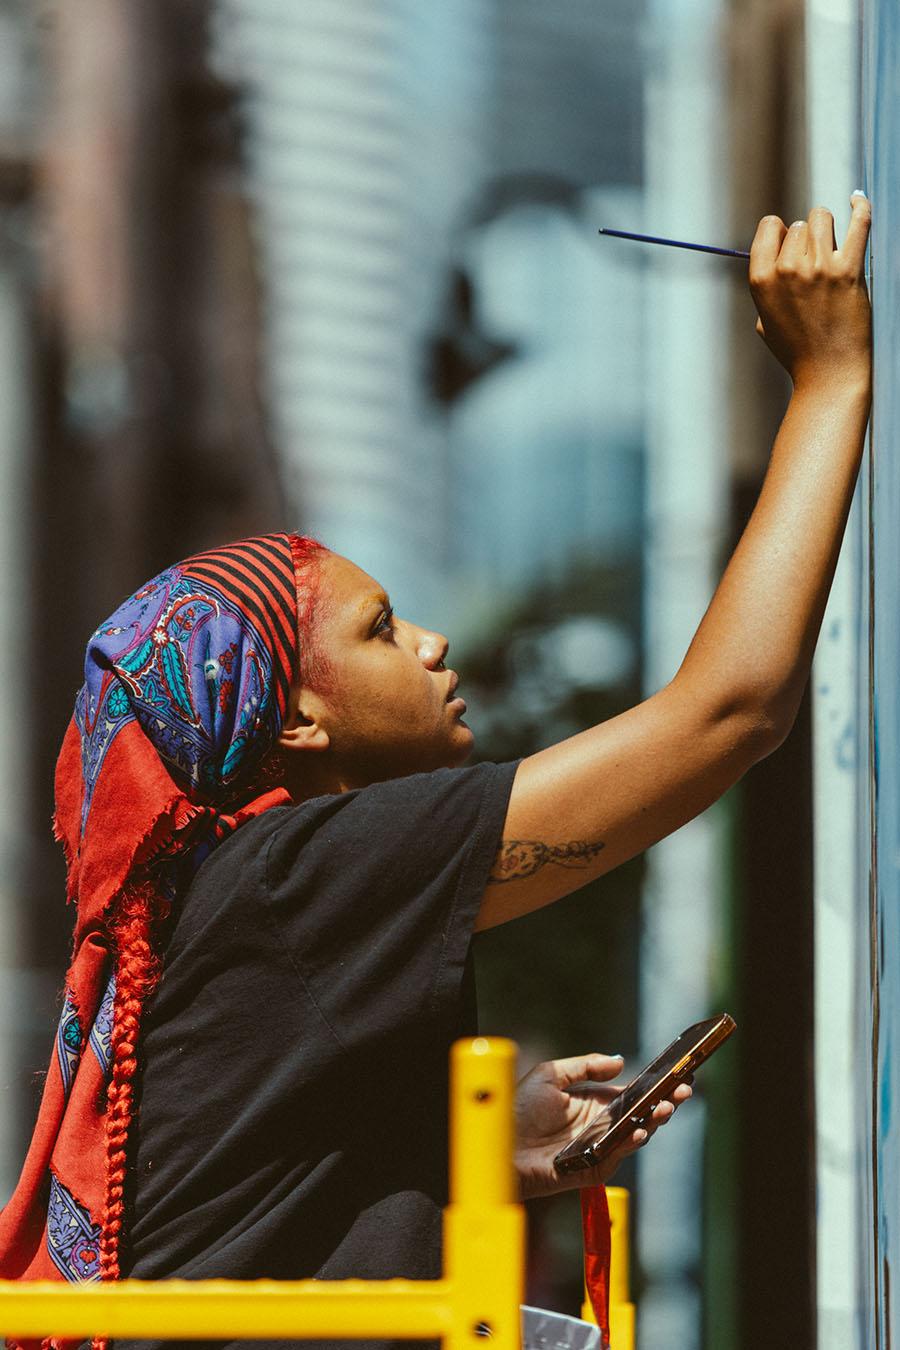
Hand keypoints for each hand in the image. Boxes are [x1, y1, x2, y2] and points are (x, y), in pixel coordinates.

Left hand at [514, 1052, 691, 1199]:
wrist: (502, 1145)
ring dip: (655, 1121)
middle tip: (683, 1090)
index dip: (654, 1085)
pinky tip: (640, 1131)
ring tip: (667, 1107)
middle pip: (641, 1114)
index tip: (676, 1074)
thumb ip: (585, 1066)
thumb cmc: (520, 1109)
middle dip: (665, 1101)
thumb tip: (620, 1062)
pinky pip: (619, 1155)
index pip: (632, 1093)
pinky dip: (632, 1143)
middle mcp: (601, 1125)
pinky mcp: (595, 1168)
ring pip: (637, 1133)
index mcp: (593, 1102)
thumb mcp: (552, 1076)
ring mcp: (600, 1147)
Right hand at [749, 193, 871, 391]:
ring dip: (829, 229)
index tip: (792, 246)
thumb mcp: (765, 320)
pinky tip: (858, 200)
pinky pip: (859, 222)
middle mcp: (788, 269)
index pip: (771, 226)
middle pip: (800, 223)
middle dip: (808, 238)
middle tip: (816, 264)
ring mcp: (820, 268)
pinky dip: (860, 206)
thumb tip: (781, 254)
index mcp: (761, 279)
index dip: (782, 233)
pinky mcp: (850, 271)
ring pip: (823, 217)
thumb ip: (768, 285)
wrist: (829, 374)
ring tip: (833, 250)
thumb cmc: (797, 351)